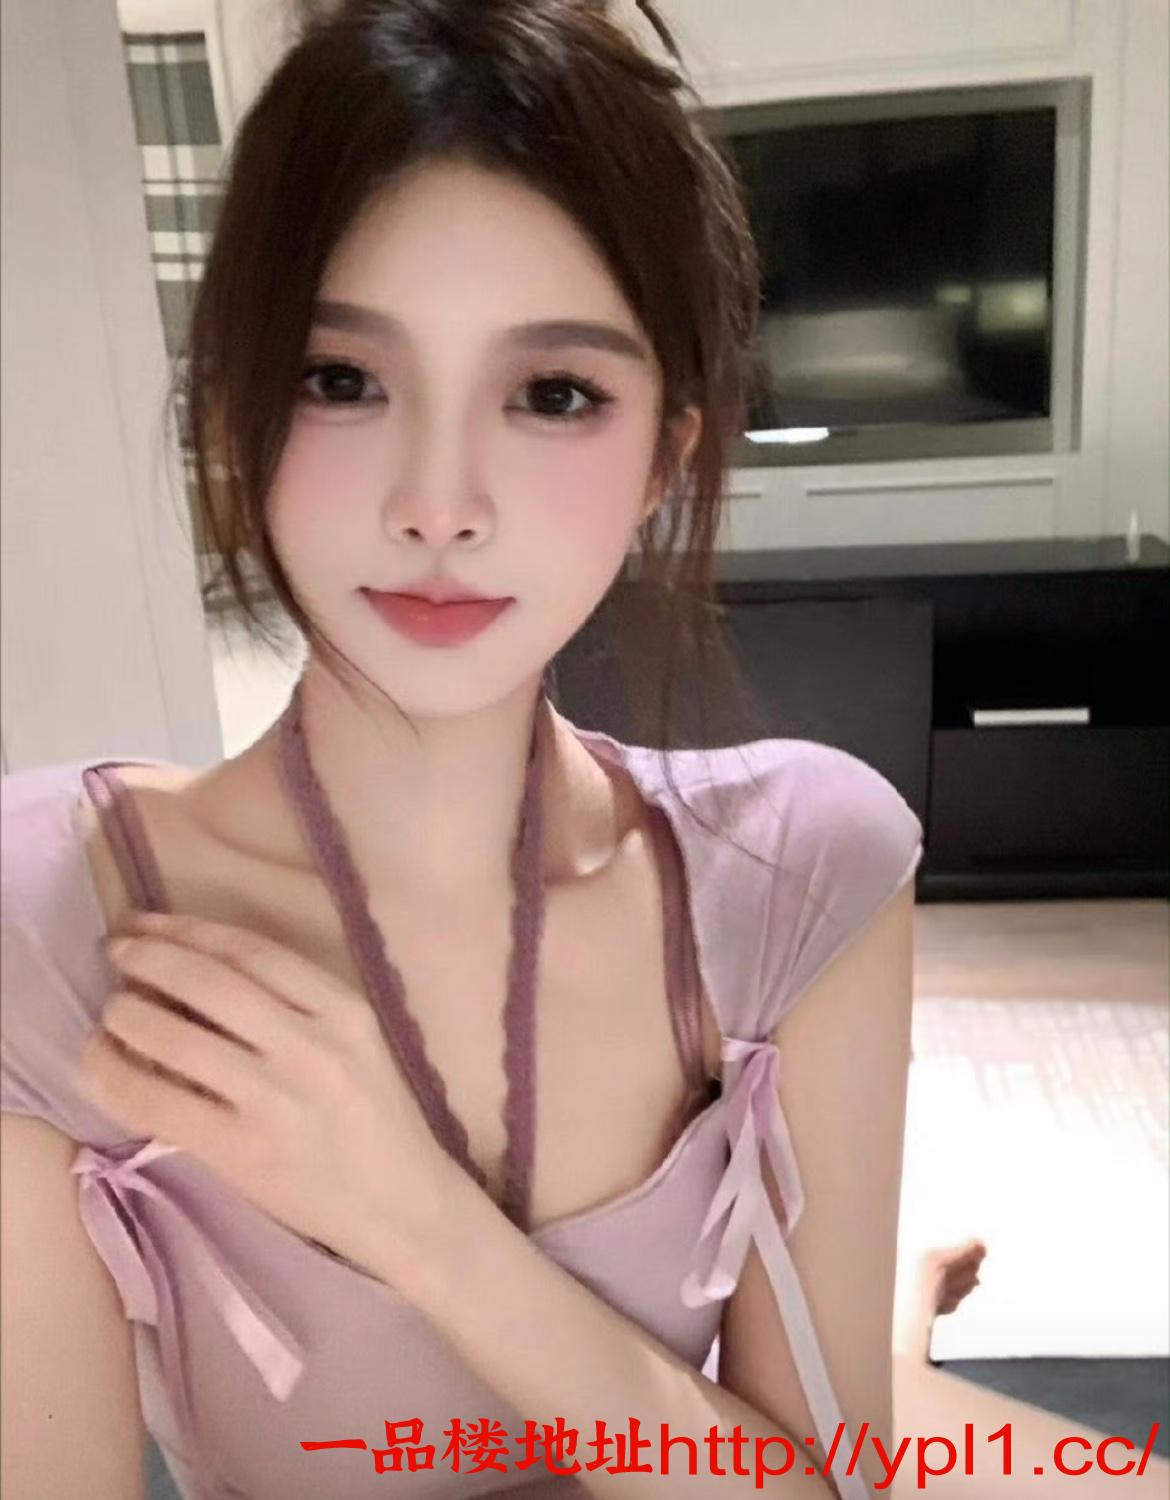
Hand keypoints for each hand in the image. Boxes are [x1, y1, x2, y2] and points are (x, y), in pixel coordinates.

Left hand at [79, 908, 461, 1291]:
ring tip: (109, 1008)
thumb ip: (299, 1005)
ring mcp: (275, 1100)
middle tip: (116, 949)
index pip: (252, 952)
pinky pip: (161, 1104)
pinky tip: (98, 1061)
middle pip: (211, 983)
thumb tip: (200, 969)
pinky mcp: (243, 1151)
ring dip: (128, 1013)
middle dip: (150, 957)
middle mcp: (311, 1046)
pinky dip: (117, 1076)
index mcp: (344, 1010)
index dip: (189, 929)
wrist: (402, 1204)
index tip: (148, 921)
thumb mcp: (358, 1041)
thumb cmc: (378, 1118)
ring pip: (178, 1038)